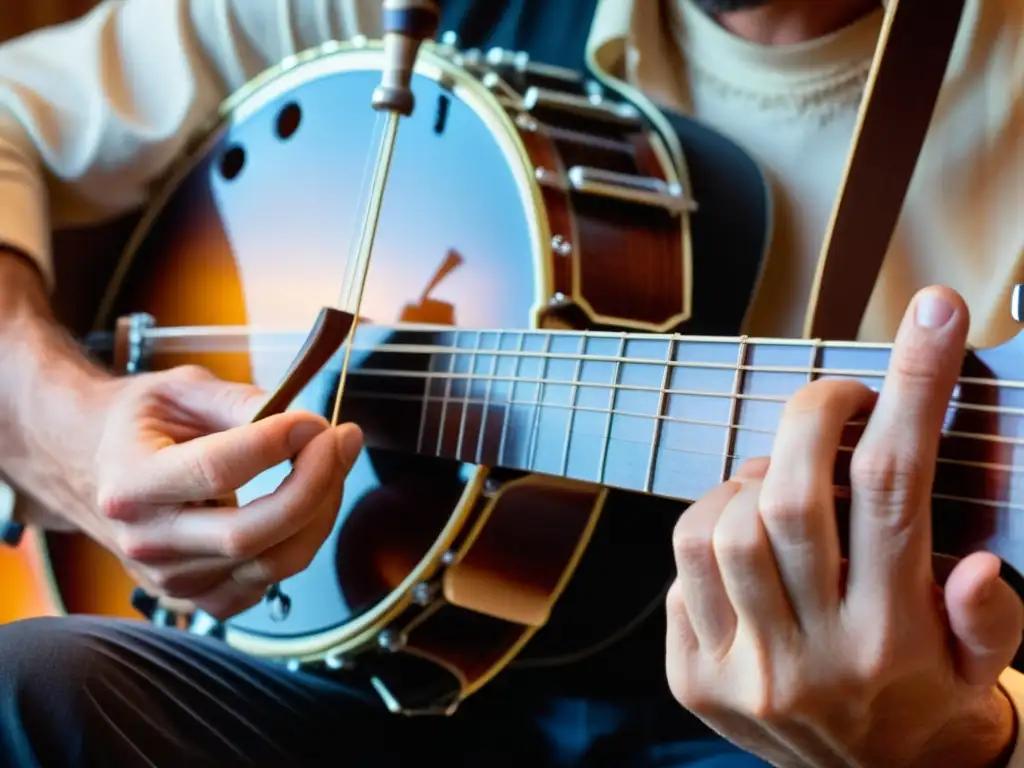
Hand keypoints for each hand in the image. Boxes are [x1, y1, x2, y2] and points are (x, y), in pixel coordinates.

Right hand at [59, 365, 361, 619]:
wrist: (89, 465)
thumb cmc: (138, 424)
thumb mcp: (181, 389)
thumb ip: (242, 403)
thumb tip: (306, 426)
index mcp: (131, 481)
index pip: (216, 470)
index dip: (276, 444)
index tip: (313, 420)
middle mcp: (146, 541)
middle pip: (250, 534)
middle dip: (314, 484)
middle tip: (341, 440)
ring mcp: (170, 579)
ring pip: (272, 563)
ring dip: (321, 511)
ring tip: (332, 463)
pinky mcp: (196, 597)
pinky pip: (269, 583)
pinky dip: (302, 541)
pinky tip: (307, 501)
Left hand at [666, 286, 1022, 766]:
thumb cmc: (929, 706)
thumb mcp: (985, 674)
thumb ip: (990, 620)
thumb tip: (979, 567)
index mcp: (893, 645)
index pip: (899, 493)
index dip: (914, 391)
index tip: (933, 320)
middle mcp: (811, 659)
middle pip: (790, 501)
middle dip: (811, 417)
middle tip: (836, 398)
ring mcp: (742, 672)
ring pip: (715, 530)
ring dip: (749, 482)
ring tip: (781, 485)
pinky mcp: (692, 679)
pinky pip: (679, 575)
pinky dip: (708, 536)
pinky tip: (743, 545)